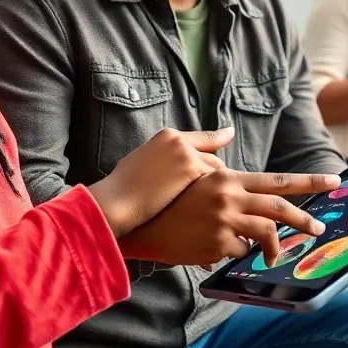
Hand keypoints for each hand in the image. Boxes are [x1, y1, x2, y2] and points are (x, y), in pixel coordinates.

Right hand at [87, 127, 231, 237]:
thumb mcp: (141, 162)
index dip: (215, 144)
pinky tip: (220, 212)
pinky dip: (218, 198)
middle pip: (212, 157)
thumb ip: (161, 159)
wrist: (117, 200)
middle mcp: (180, 141)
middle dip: (217, 176)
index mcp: (167, 136)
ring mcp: (187, 154)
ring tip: (223, 206)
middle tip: (222, 195)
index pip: (201, 140)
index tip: (230, 135)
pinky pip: (216, 184)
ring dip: (219, 189)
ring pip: (217, 170)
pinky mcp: (192, 170)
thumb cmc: (122, 188)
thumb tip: (171, 169)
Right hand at [118, 169, 340, 265]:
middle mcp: (230, 198)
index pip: (277, 180)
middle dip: (304, 219)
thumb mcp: (182, 157)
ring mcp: (224, 223)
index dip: (308, 182)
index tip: (333, 181)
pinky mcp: (215, 245)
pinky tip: (227, 252)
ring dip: (272, 246)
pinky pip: (238, 251)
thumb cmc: (157, 189)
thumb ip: (209, 147)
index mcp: (227, 178)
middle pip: (279, 209)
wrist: (133, 216)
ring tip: (274, 254)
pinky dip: (237, 253)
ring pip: (264, 234)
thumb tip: (227, 132)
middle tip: (320, 228)